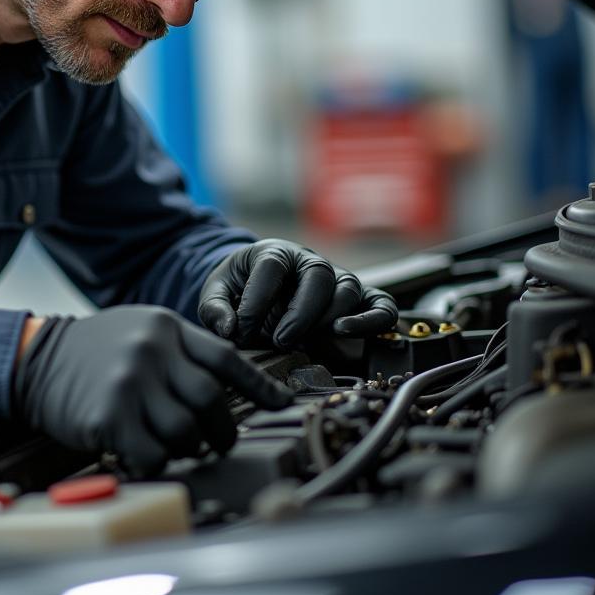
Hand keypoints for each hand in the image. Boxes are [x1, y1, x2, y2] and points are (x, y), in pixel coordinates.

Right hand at [13, 306, 292, 476]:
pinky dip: (157, 462)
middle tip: (217, 441)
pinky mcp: (109, 415)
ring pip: (187, 431)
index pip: (225, 357)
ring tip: (180, 447)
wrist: (36, 359)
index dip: (259, 385)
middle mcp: (152, 350)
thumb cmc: (95, 351)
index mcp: (165, 327)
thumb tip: (224, 387)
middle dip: (222, 429)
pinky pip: (153, 454)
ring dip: (190, 447)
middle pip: (211, 399)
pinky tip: (146, 455)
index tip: (282, 403)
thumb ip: (179, 351)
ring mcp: (130, 382)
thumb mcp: (140, 331)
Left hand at [198, 239, 397, 349]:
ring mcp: (336, 279)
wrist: (262, 298)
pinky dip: (371, 319)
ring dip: (328, 316)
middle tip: (280, 340)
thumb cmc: (240, 293)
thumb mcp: (217, 294)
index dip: (256, 298)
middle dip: (299, 311)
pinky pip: (380, 305)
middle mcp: (308, 261)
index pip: (271, 265)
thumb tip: (229, 330)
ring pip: (347, 288)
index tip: (241, 329)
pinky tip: (345, 332)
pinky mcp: (359, 301)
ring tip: (306, 340)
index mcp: (273, 253)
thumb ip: (215, 309)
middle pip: (317, 274)